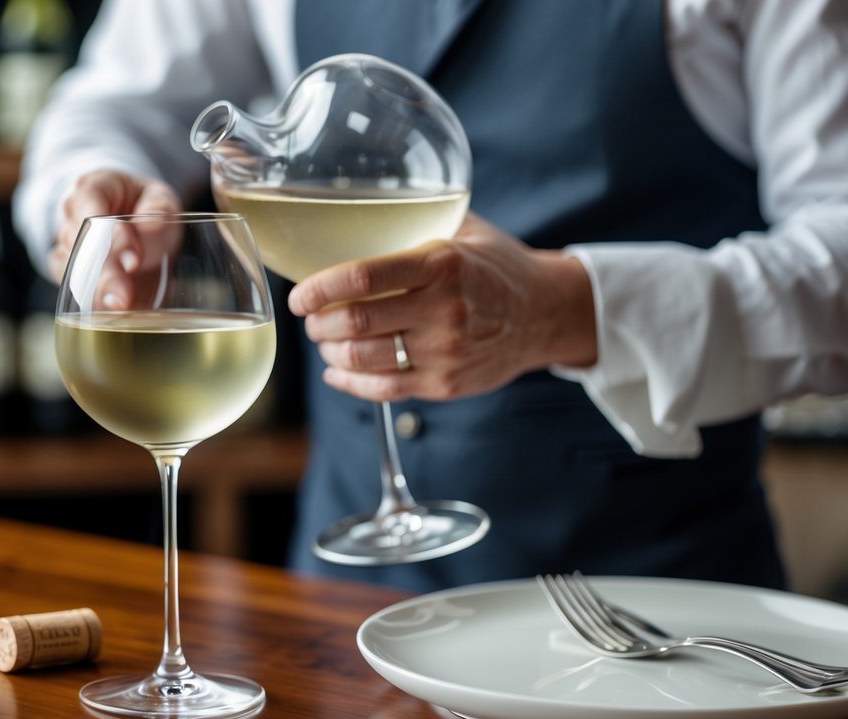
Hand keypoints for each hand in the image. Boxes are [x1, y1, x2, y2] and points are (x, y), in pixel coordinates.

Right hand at [48, 170, 181, 305]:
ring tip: (117, 309)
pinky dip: (88, 303)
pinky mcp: (66, 272)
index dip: (110, 233)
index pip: (91, 204)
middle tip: (122, 299)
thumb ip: (159, 211)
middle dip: (102, 273)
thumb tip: (148, 231)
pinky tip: (107, 317)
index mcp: (94, 186)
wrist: (135, 226)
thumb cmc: (147, 207)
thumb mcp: (162, 199)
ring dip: (94, 293)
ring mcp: (65, 244)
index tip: (134, 260)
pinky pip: (70, 288)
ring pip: (72, 270)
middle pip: (81, 244)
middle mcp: (71, 213)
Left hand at [286, 213, 596, 402]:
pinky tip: (338, 370)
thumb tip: (356, 200)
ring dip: (331, 351)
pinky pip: (383, 390)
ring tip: (326, 339)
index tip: (301, 294)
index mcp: (441, 265)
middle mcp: (443, 311)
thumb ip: (418, 216)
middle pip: (356, 322)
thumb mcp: (464, 229)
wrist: (546, 313)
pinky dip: (349, 381)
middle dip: (320, 323)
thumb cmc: (496, 266)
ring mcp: (445, 352)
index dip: (320, 288)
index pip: (364, 278)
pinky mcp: (446, 384)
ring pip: (363, 359)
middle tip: (312, 316)